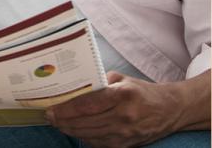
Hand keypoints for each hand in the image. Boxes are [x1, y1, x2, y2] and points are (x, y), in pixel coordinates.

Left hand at [45, 71, 187, 146]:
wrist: (170, 110)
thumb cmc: (142, 92)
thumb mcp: (121, 79)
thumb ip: (97, 81)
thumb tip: (72, 84)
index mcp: (122, 95)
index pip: (87, 104)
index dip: (65, 109)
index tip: (51, 109)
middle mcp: (124, 116)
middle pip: (85, 122)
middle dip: (63, 121)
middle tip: (49, 117)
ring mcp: (126, 133)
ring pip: (89, 135)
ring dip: (70, 130)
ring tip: (58, 123)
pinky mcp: (126, 145)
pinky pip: (98, 144)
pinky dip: (83, 138)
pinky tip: (74, 131)